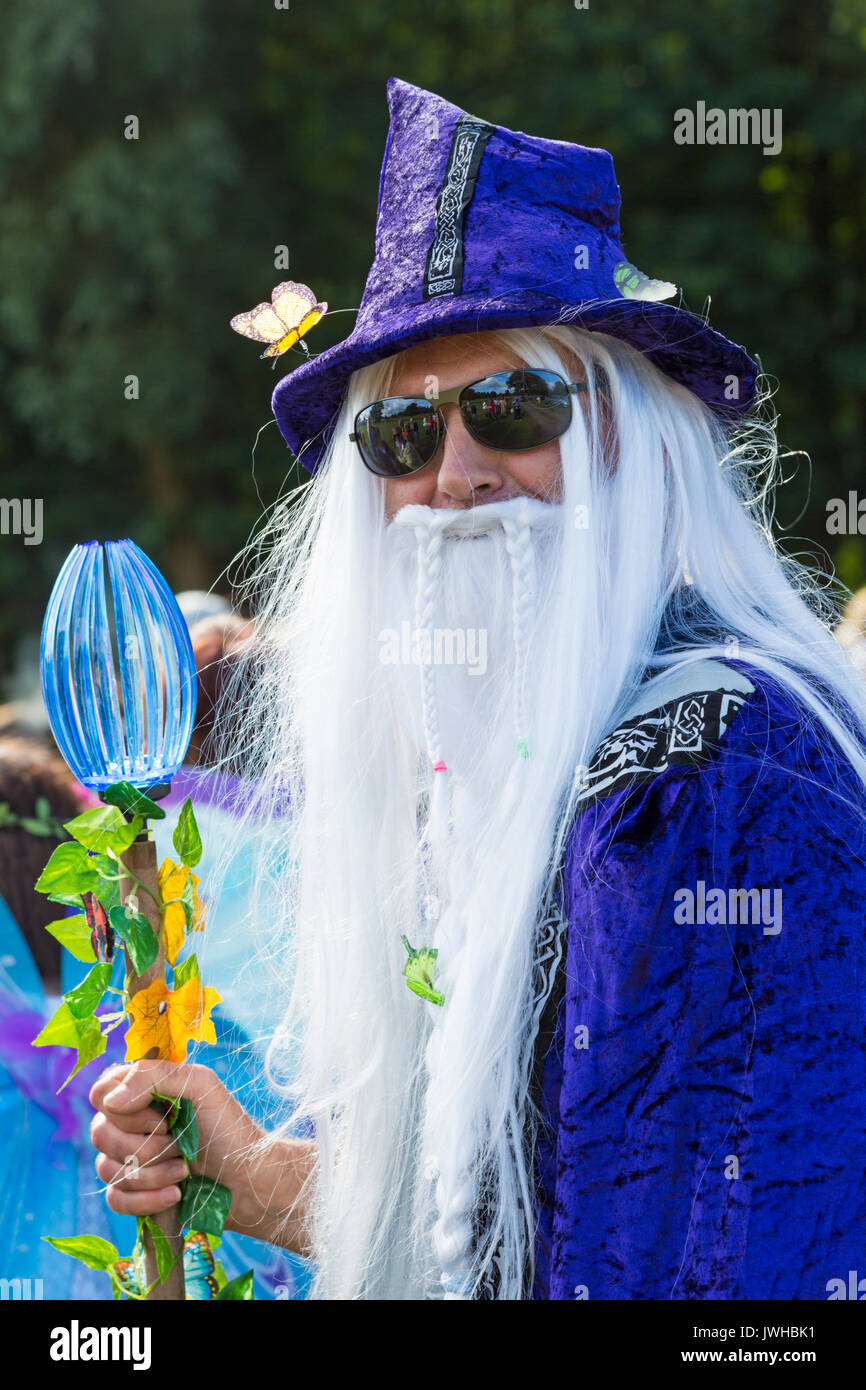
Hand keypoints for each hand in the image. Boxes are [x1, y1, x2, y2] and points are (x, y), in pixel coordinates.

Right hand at [89, 1059, 313, 1254]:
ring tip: (184, 1171)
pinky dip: (146, 1200)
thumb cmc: (228, 1127)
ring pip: (106, 1168)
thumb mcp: (200, 1085)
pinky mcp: (134, 1194)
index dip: (121, 1106)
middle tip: (179, 1143)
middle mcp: (130, 1124)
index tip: (159, 1115)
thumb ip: (154, 1076)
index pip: (101, 1092)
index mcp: (142, 1091)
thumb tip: (109, 1101)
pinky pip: (115, 1199)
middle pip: (100, 1133)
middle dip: (144, 1144)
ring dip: (151, 1173)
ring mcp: (130, 1160)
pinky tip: (176, 1194)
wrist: (249, 1180)